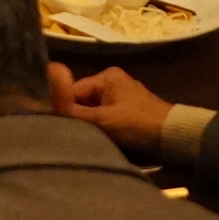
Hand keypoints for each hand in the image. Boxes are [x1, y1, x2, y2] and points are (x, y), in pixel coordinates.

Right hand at [55, 65, 174, 156]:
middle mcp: (113, 83)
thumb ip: (72, 112)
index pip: (72, 91)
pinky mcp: (130, 114)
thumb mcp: (102, 119)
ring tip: (86, 141)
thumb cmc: (138, 124)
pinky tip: (100, 142)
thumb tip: (42, 101)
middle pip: (82, 103)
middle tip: (72, 137)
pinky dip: (103, 131)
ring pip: (94, 113)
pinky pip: (106, 120)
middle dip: (78, 119)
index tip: (58, 127)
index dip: (64, 109)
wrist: (176, 139)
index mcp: (106, 77)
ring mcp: (123, 99)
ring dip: (91, 127)